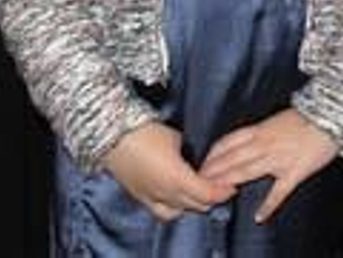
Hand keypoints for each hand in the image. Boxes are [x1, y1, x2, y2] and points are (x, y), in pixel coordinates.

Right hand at [101, 122, 234, 220]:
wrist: (111, 134)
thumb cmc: (144, 131)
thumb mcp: (175, 137)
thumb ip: (189, 153)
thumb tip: (197, 159)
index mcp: (176, 178)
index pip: (207, 194)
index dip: (222, 191)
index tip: (232, 185)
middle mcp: (164, 193)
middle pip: (196, 205)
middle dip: (211, 198)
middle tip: (221, 186)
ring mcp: (150, 198)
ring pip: (179, 211)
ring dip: (193, 204)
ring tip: (200, 191)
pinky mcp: (139, 197)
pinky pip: (162, 211)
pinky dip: (175, 207)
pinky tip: (178, 196)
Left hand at [202, 108, 338, 223]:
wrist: (332, 116)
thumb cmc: (308, 116)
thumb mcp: (279, 118)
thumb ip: (262, 131)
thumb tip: (248, 140)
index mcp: (261, 129)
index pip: (228, 142)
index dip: (213, 154)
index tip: (201, 164)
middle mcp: (265, 144)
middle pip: (232, 158)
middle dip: (213, 171)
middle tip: (198, 183)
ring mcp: (279, 159)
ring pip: (247, 171)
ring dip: (229, 182)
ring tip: (215, 194)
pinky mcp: (295, 172)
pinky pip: (279, 191)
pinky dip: (269, 205)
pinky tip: (259, 217)